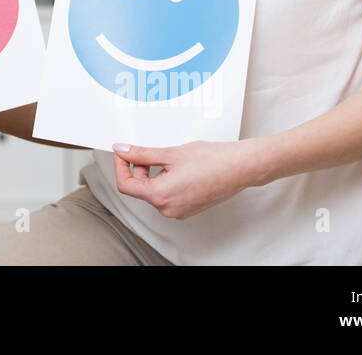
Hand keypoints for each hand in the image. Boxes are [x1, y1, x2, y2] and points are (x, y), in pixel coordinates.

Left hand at [111, 140, 260, 219]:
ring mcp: (179, 211)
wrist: (241, 167)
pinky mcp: (188, 208)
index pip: (125, 185)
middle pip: (140, 188)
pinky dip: (166, 181)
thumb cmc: (213, 160)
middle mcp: (169, 209)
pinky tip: (178, 168)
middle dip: (139, 168)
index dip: (121, 166)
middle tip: (148, 151)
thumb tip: (122, 151)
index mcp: (161, 196)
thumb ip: (141, 154)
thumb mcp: (170, 153)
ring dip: (153, 174)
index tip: (123, 153)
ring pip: (154, 192)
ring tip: (169, 158)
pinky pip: (168, 195)